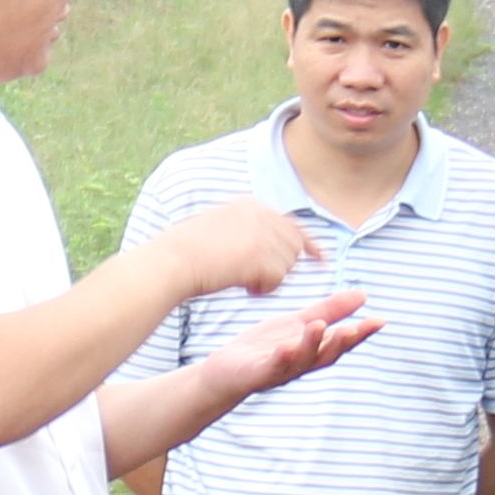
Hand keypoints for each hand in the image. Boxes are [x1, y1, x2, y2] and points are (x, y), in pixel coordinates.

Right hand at [167, 202, 317, 300]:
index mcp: (250, 205)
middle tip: (255, 277)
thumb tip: (267, 247)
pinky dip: (264, 289)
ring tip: (243, 280)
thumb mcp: (219, 228)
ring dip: (269, 278)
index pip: (291, 223)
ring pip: (287, 264)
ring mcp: (263, 234)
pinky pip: (278, 280)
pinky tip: (244, 287)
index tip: (321, 259)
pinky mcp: (263, 256)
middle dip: (281, 265)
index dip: (308, 243)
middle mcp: (262, 214)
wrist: (173, 261)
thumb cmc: (186, 252)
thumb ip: (245, 232)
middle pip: (294, 245)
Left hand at [208, 292, 375, 404]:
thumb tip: (364, 295)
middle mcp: (301, 364)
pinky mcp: (258, 374)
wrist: (226, 372)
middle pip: (327, 355)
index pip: (342, 342)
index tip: (380, 320)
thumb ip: (330, 311)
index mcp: (313, 351)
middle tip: (356, 328)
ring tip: (319, 326)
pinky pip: (272, 367)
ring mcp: (280, 370)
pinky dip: (281, 357)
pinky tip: (286, 345)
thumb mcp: (299, 324)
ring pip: (301, 360)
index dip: (362, 334)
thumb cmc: (265, 348)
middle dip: (342, 342)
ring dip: (312, 344)